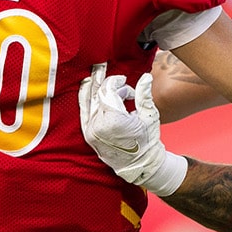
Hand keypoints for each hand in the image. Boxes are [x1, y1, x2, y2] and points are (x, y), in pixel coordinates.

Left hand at [77, 63, 186, 194]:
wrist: (140, 165)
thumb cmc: (147, 141)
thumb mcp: (149, 116)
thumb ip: (143, 94)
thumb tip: (146, 77)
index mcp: (114, 119)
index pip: (108, 90)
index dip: (116, 81)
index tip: (125, 80)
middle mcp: (98, 124)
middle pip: (96, 93)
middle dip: (100, 79)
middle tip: (100, 66)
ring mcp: (91, 130)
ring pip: (87, 101)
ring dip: (91, 87)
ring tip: (94, 75)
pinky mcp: (88, 135)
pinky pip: (83, 112)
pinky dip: (85, 100)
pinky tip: (86, 90)